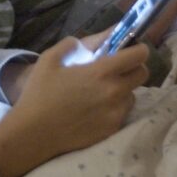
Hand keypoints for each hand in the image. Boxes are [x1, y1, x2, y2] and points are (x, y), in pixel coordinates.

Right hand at [0, 36, 148, 176]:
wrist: (33, 133)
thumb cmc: (39, 94)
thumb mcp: (49, 60)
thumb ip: (70, 44)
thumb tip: (83, 43)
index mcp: (101, 72)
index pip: (138, 55)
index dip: (138, 49)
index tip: (130, 49)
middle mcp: (115, 92)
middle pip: (142, 74)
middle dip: (133, 68)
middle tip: (117, 69)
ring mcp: (115, 113)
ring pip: (132, 95)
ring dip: (124, 90)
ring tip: (102, 92)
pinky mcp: (111, 130)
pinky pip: (122, 113)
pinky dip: (114, 108)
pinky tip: (96, 109)